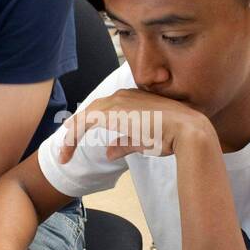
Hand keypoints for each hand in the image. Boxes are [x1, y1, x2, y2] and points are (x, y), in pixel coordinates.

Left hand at [56, 89, 214, 163]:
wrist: (186, 131)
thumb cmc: (172, 135)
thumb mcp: (144, 140)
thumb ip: (124, 144)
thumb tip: (108, 152)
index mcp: (132, 100)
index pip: (103, 111)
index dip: (87, 124)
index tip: (78, 142)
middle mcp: (122, 96)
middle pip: (90, 111)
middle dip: (75, 129)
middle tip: (65, 148)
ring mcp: (117, 102)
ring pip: (84, 116)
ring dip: (72, 135)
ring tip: (63, 154)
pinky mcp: (112, 113)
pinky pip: (84, 123)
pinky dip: (73, 136)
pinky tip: (67, 149)